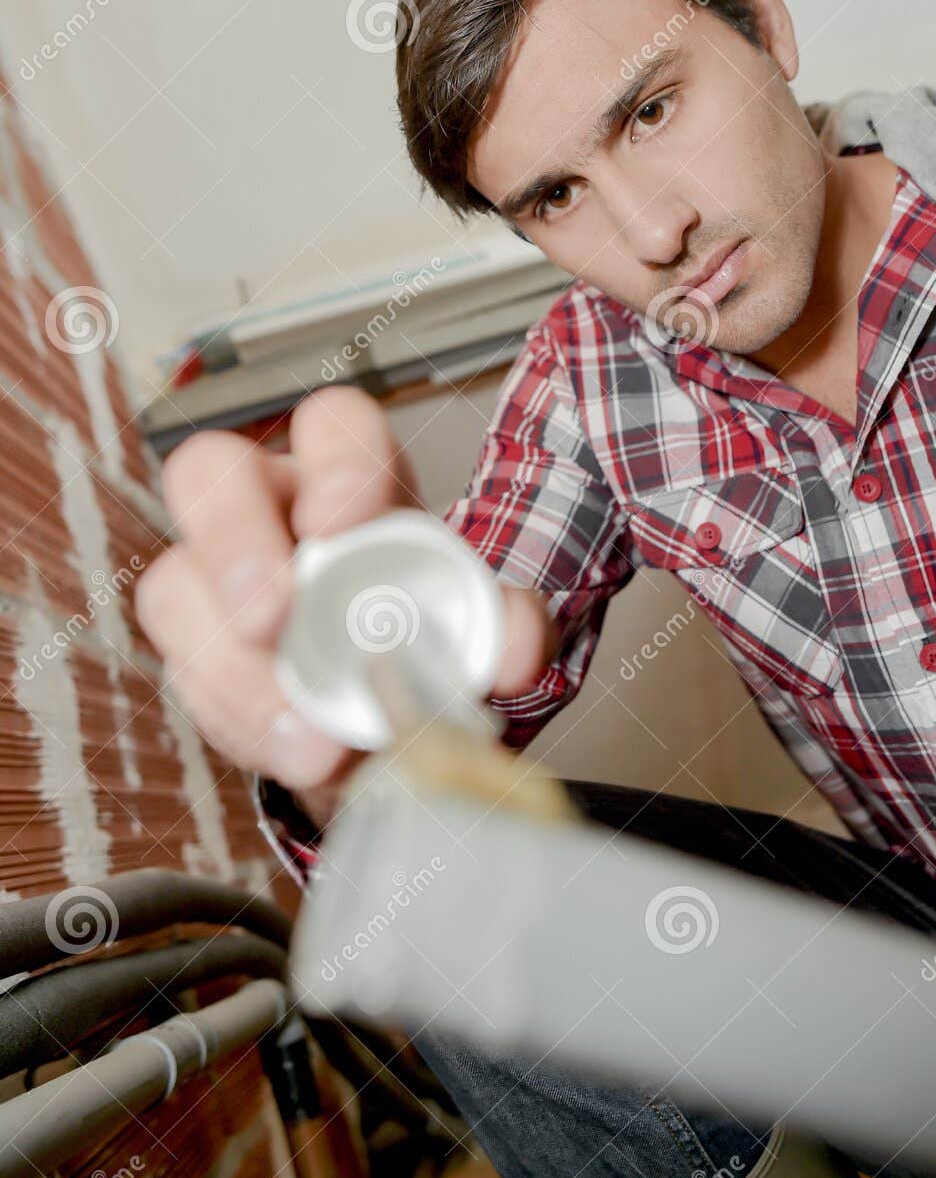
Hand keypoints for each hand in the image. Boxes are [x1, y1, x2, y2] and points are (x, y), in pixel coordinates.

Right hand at [135, 387, 555, 828]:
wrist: (386, 720)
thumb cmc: (426, 638)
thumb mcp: (482, 630)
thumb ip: (508, 626)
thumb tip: (517, 644)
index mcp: (350, 479)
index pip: (331, 423)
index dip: (333, 462)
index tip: (342, 525)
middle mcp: (268, 509)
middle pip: (208, 473)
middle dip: (232, 543)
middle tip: (270, 620)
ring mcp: (214, 580)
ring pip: (177, 587)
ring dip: (237, 669)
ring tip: (310, 739)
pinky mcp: (192, 654)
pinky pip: (188, 679)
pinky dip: (244, 726)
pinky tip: (296, 754)